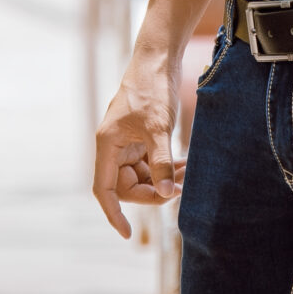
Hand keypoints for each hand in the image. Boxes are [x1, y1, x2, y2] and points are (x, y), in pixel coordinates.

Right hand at [92, 55, 183, 237]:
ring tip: (188, 175)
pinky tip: (185, 166)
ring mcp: (127, 142)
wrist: (158, 59)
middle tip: (180, 189)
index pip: (104, 190)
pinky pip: (150, 162)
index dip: (114, 213)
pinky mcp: (141, 137)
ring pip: (141, 175)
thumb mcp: (158, 128)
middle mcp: (113, 146)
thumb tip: (166, 194)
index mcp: (107, 145)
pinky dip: (166, 167)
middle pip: (126, 186)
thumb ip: (160, 163)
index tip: (128, 234)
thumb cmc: (152, 89)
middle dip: (152, 191)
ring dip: (163, 179)